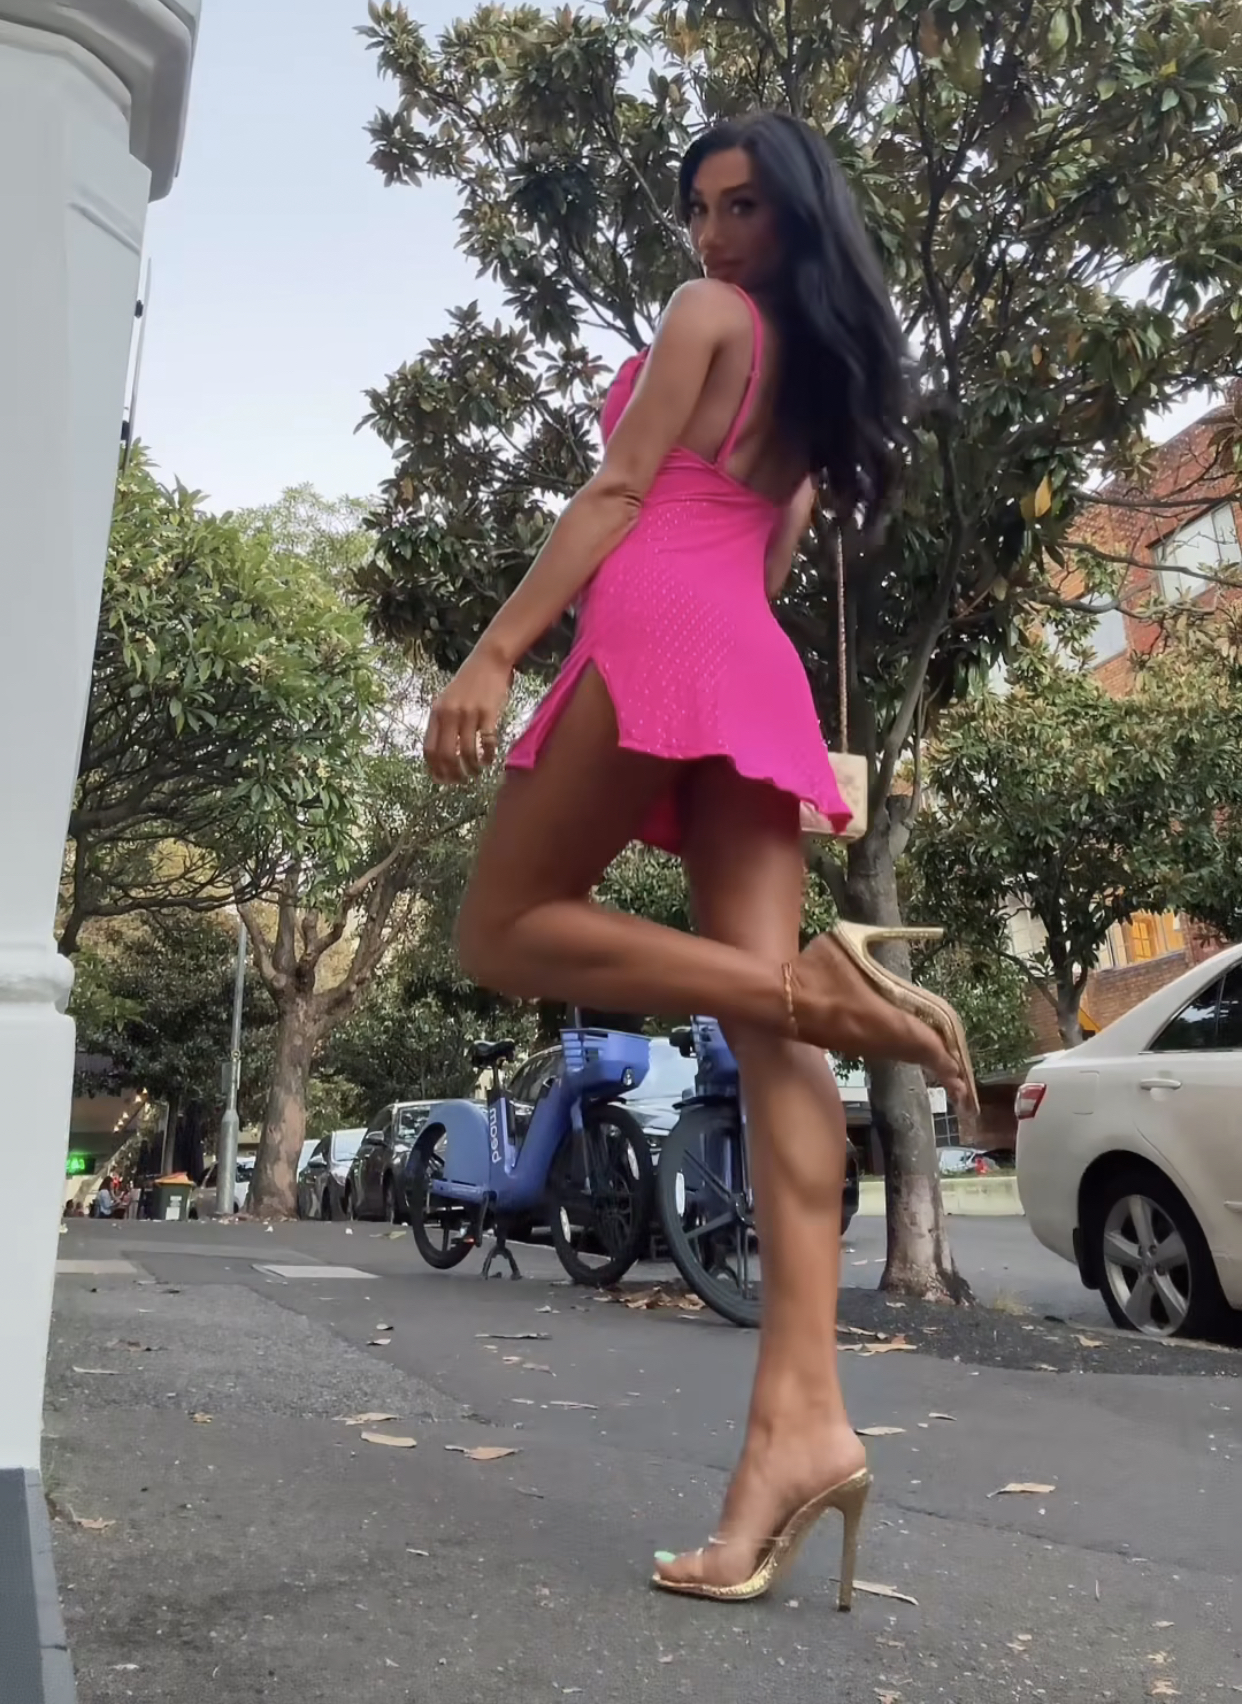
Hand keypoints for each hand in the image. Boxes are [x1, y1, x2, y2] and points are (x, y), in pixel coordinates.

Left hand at [423, 644, 512, 783]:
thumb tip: (441, 752)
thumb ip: (443, 721)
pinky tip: (490, 760)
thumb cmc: (469, 682)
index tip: (442, 780)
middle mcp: (449, 714)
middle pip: (446, 755)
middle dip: (452, 774)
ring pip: (466, 753)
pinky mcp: (488, 713)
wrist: (488, 661)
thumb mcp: (447, 699)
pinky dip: (487, 756)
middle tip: (460, 782)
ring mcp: (468, 714)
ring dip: (472, 768)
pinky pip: (486, 743)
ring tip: (477, 772)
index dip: (434, 769)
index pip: (429, 748)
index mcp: (436, 713)